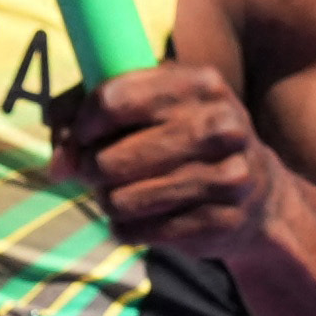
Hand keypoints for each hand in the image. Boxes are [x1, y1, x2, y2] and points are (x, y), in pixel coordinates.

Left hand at [46, 62, 283, 255]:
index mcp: (200, 84)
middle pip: (110, 159)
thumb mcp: (150, 109)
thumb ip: (88, 116)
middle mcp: (219, 125)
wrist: (258, 196)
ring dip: (109, 202)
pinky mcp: (219, 221)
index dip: (81, 124)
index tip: (80, 137)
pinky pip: (138, 231)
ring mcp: (225, 175)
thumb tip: (57, 162)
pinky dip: (128, 228)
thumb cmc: (185, 142)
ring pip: (120, 200)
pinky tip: (144, 217)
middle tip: (100, 172)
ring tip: (123, 195)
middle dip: (91, 170)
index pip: (112, 99)